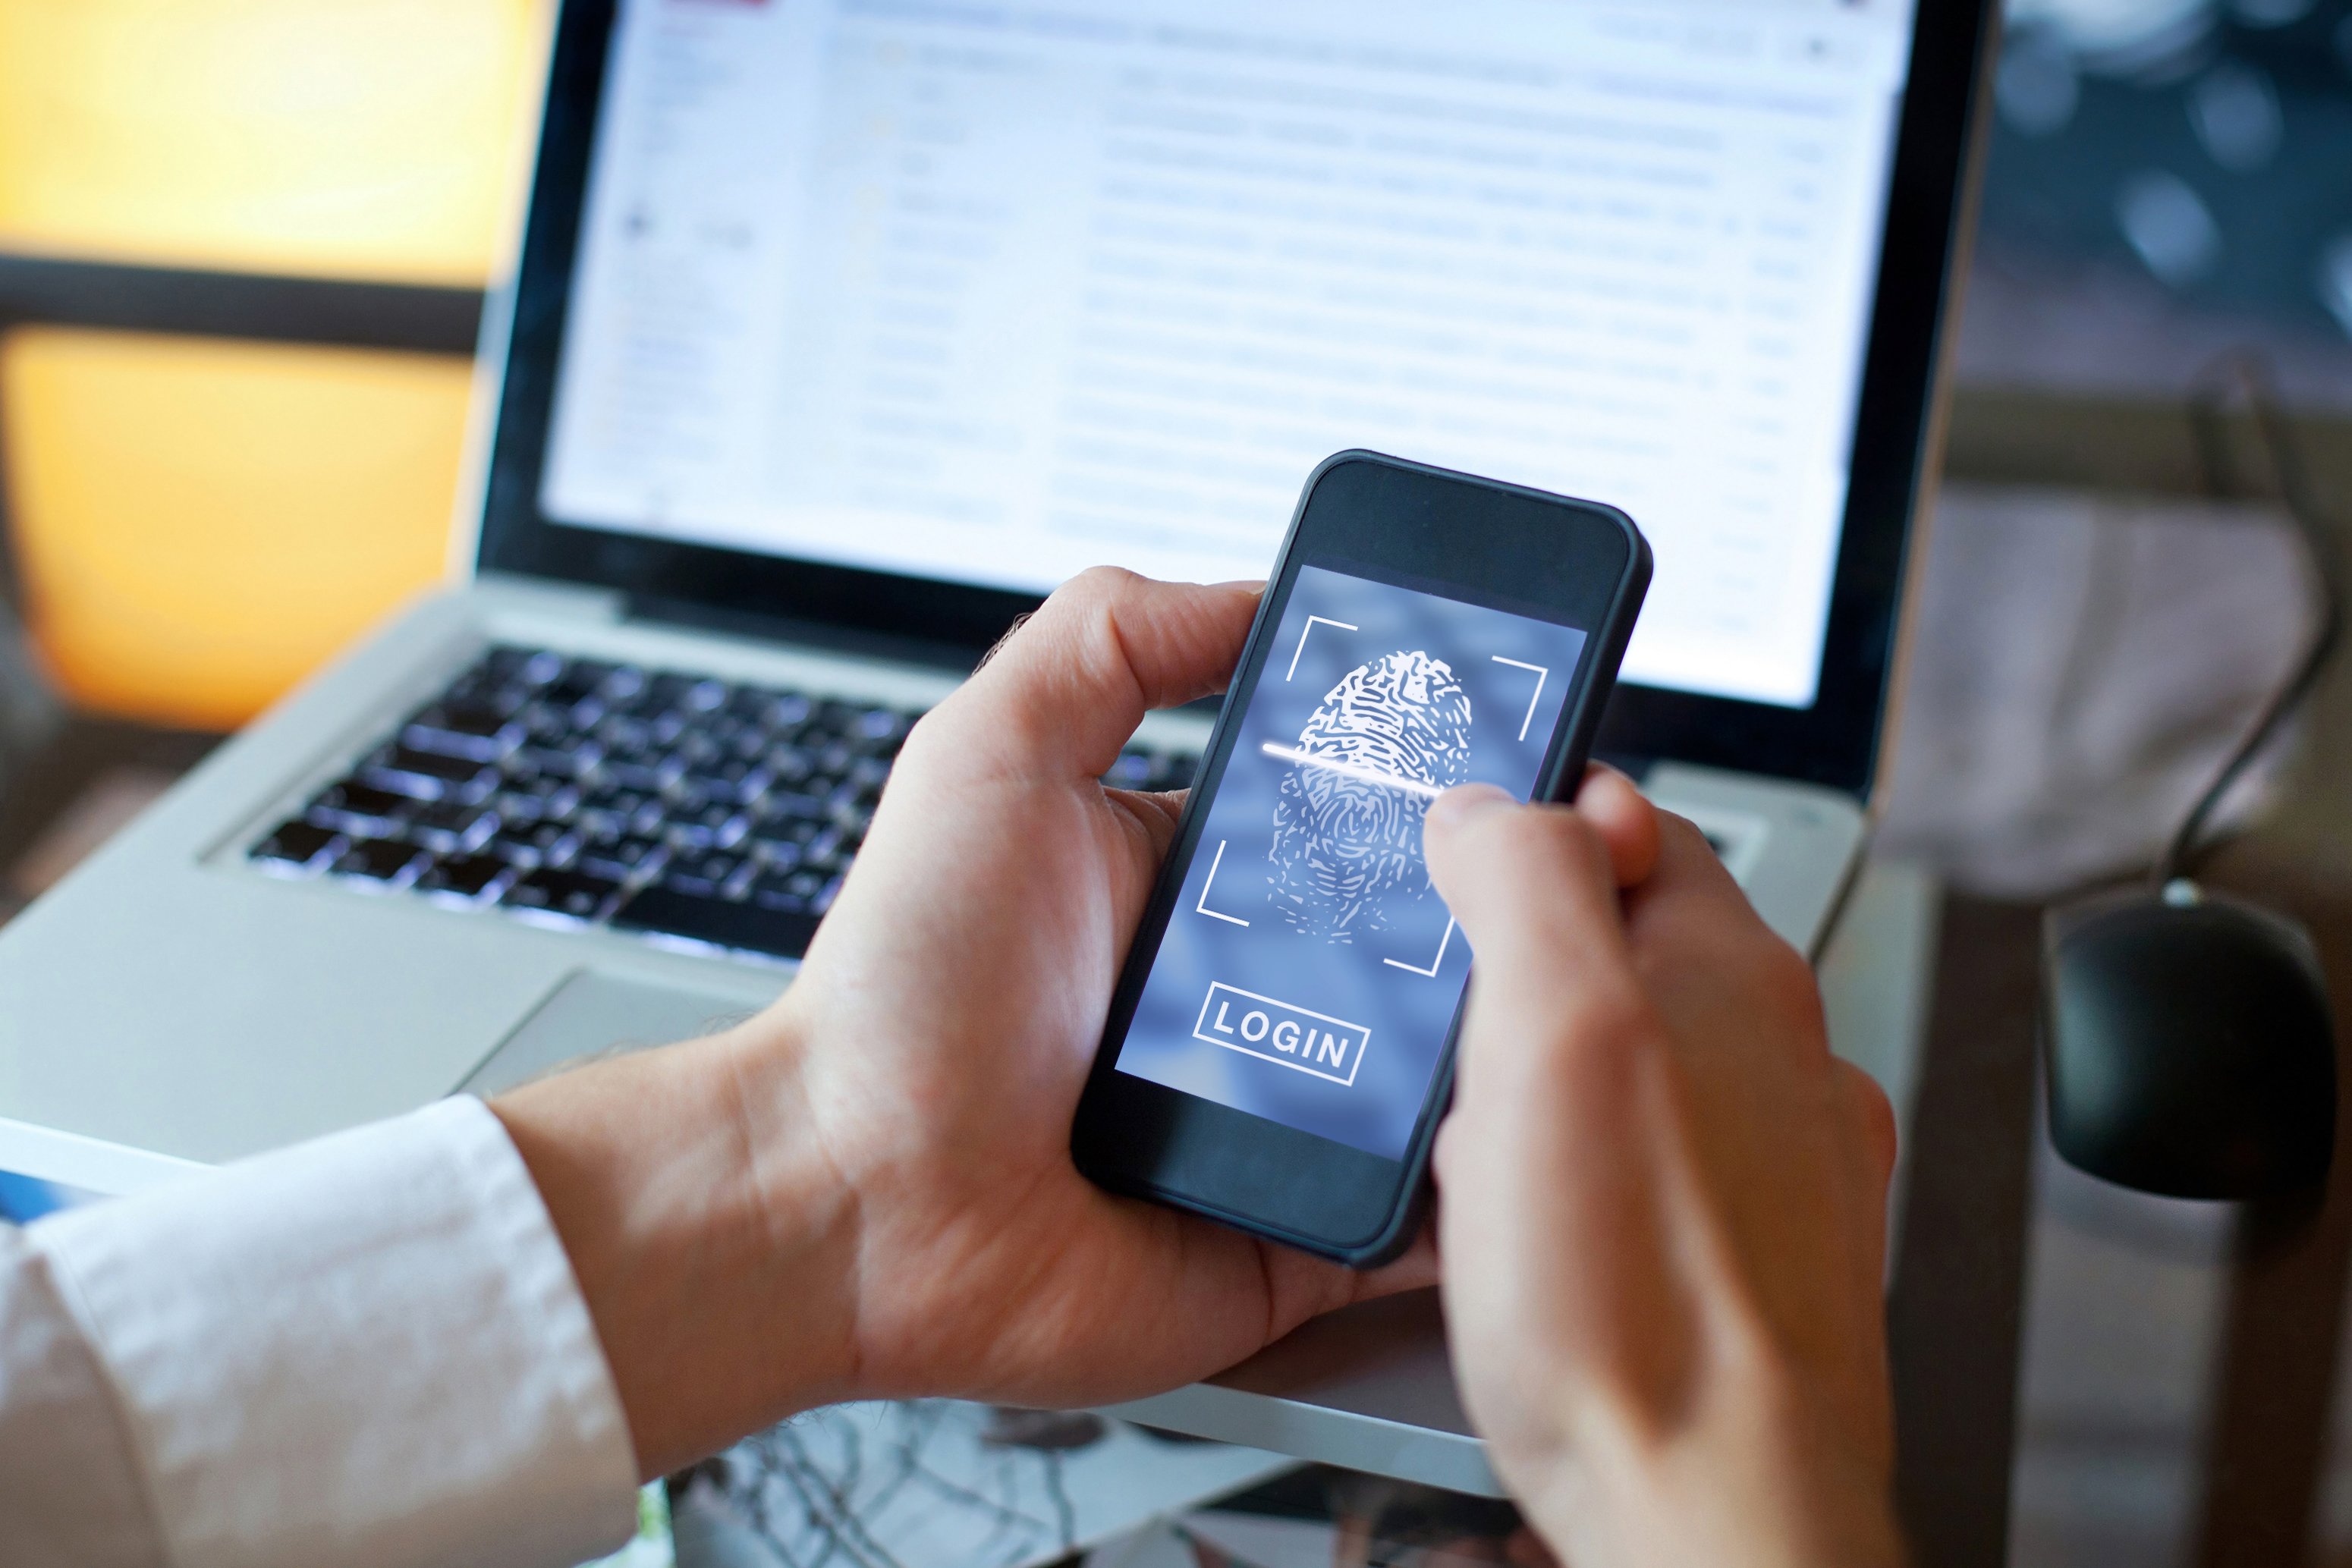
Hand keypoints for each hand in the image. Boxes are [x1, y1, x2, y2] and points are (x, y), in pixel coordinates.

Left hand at [506, 570, 1642, 1474]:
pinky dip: (1487, 1183)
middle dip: (1515, 904)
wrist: (851, 1198)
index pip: (1361, 816)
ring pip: (1452, 1071)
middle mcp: (1251, 997)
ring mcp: (1281, 1121)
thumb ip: (1106, 644)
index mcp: (1196, 883)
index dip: (1447, 786)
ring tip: (1593, 983)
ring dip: (1521, 1031)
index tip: (1535, 750)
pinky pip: (1423, 1213)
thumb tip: (1249, 590)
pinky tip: (1549, 1132)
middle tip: (1593, 865)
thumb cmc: (900, 992)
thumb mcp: (987, 758)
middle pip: (1431, 939)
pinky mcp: (1293, 1234)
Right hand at [1424, 785, 1901, 1567]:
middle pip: (1631, 947)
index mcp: (1735, 973)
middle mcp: (1780, 1056)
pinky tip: (1540, 1231)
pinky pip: (1648, 1170)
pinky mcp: (1758, 1254)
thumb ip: (1527, 886)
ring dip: (1550, 1083)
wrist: (1712, 1518)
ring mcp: (1781, 1161)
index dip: (1531, 831)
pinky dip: (1584, 1177)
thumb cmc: (1635, 1309)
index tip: (1455, 870)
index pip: (1635, 824)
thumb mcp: (1550, 1037)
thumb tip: (1495, 802)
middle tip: (1451, 1039)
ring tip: (1483, 1150)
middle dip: (1523, 976)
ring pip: (1638, 1064)